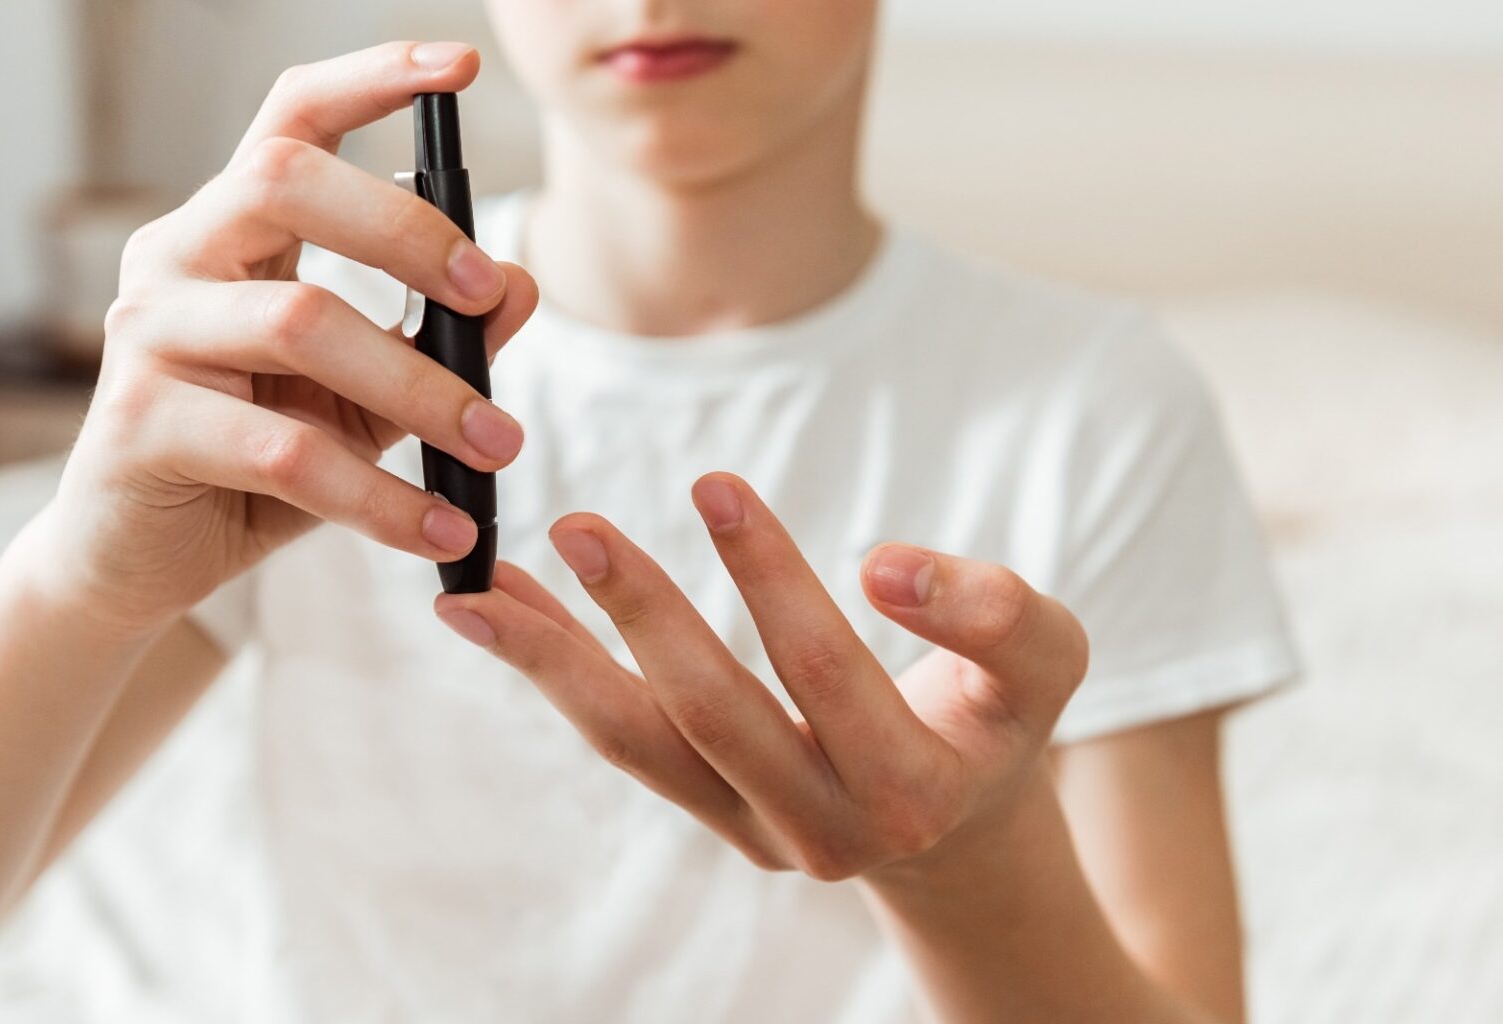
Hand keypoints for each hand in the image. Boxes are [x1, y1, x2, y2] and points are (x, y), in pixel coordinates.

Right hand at [22, 41, 538, 633]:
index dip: (371, 78)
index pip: (291, 120)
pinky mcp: (138, 424)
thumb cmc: (252, 470)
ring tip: (495, 448)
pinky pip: (283, 450)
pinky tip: (437, 531)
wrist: (136, 565)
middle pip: (286, 180)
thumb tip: (520, 285)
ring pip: (300, 322)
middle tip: (488, 297)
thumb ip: (434, 341)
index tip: (460, 66)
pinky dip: (378, 497)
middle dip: (408, 230)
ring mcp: (145, 335)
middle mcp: (175, 259)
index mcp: (228, 233)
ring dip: (420, 387)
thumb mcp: (362, 400)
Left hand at [431, 472, 1088, 881]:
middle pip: (713, 716)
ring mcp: (753, 831)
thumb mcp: (1043, 662)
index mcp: (909, 792)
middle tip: (576, 526)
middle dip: (642, 618)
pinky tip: (500, 611)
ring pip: (639, 744)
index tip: (714, 484)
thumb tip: (888, 566)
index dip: (770, 578)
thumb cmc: (998, 717)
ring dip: (555, 663)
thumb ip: (992, 612)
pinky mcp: (709, 812)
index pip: (823, 673)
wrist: (961, 827)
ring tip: (476, 591)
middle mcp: (821, 830)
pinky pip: (622, 737)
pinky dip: (558, 670)